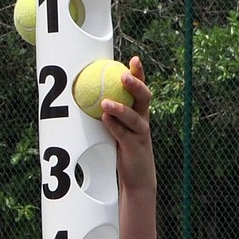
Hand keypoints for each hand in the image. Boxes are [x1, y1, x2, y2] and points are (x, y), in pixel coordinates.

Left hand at [101, 56, 155, 195]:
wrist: (139, 178)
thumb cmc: (127, 152)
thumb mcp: (122, 130)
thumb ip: (114, 115)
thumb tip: (94, 97)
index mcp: (140, 114)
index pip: (142, 90)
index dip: (139, 74)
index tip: (133, 59)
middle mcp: (143, 121)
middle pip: (144, 98)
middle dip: (135, 84)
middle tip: (123, 75)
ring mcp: (140, 134)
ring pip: (133, 117)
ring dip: (119, 108)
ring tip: (105, 101)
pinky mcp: (134, 148)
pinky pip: (123, 135)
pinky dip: (113, 126)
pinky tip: (104, 118)